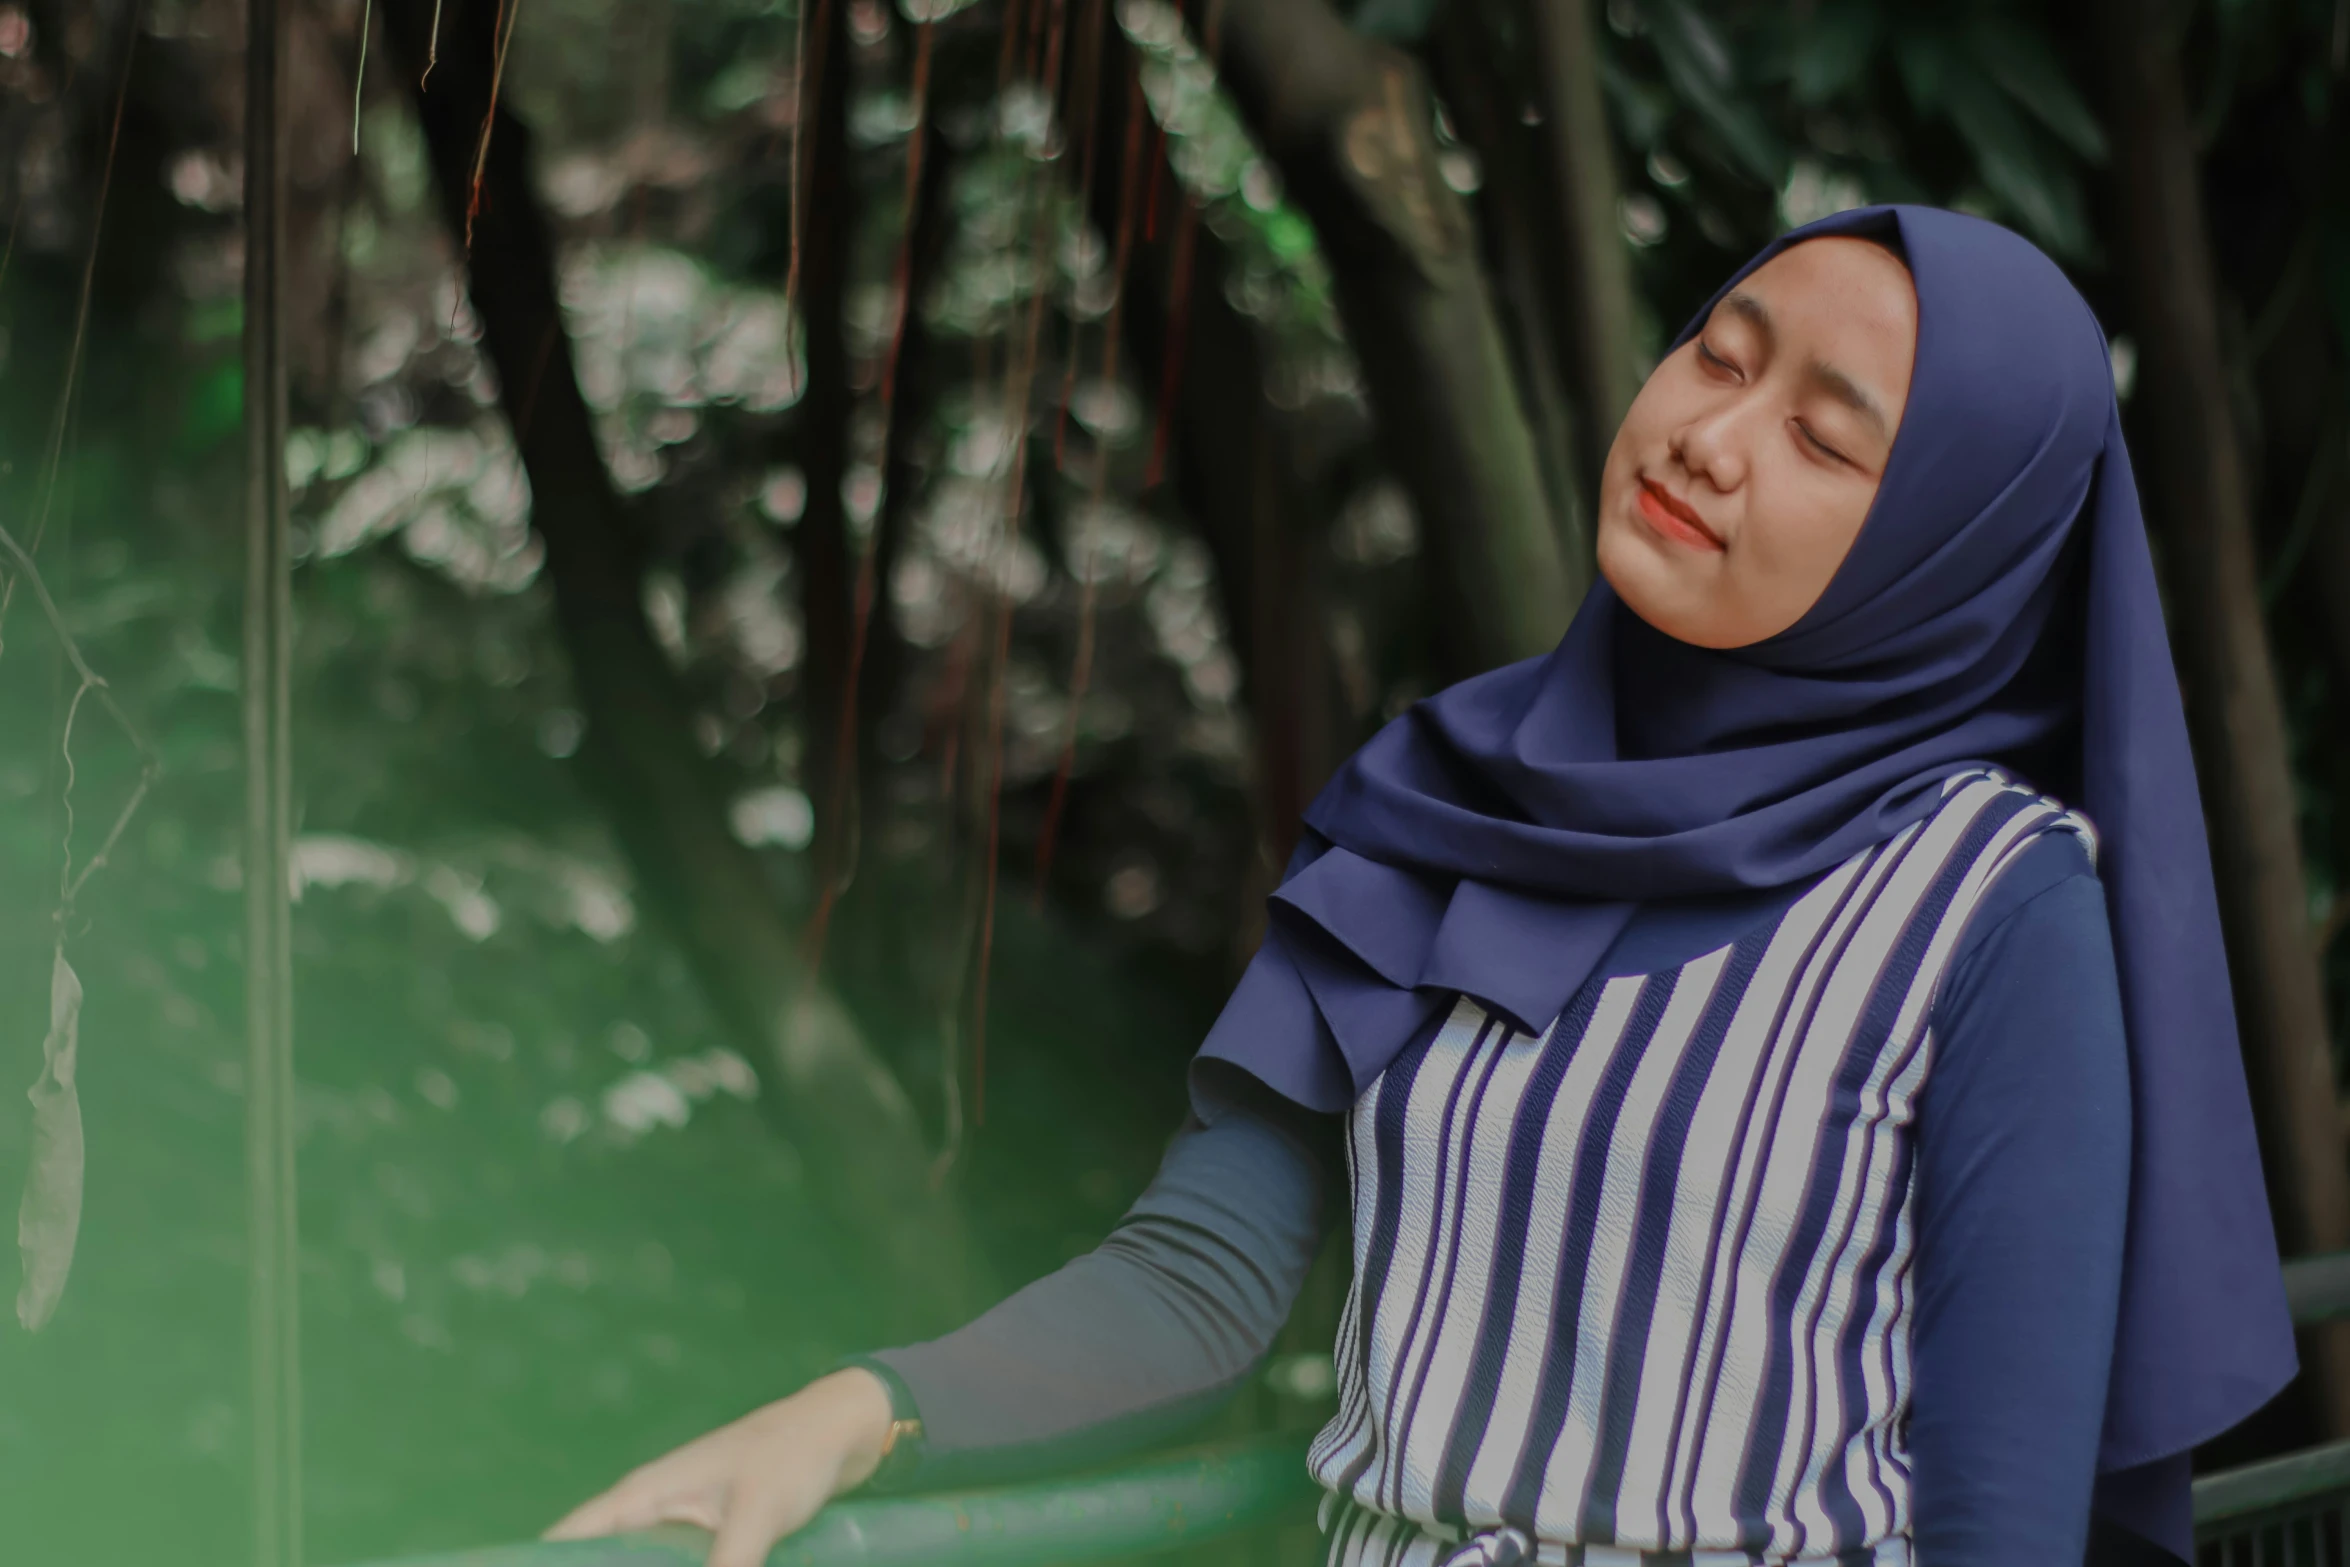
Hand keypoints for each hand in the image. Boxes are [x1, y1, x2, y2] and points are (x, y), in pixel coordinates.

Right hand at [544, 1367, 896, 1566]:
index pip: (568, 1539)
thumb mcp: (756, 1517)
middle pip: (598, 1559)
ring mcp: (680, 1526)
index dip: (539, 1564)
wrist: (843, 1433)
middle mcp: (651, 1511)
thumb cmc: (793, 1457)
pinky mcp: (711, 1539)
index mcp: (644, 1495)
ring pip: (637, 1565)